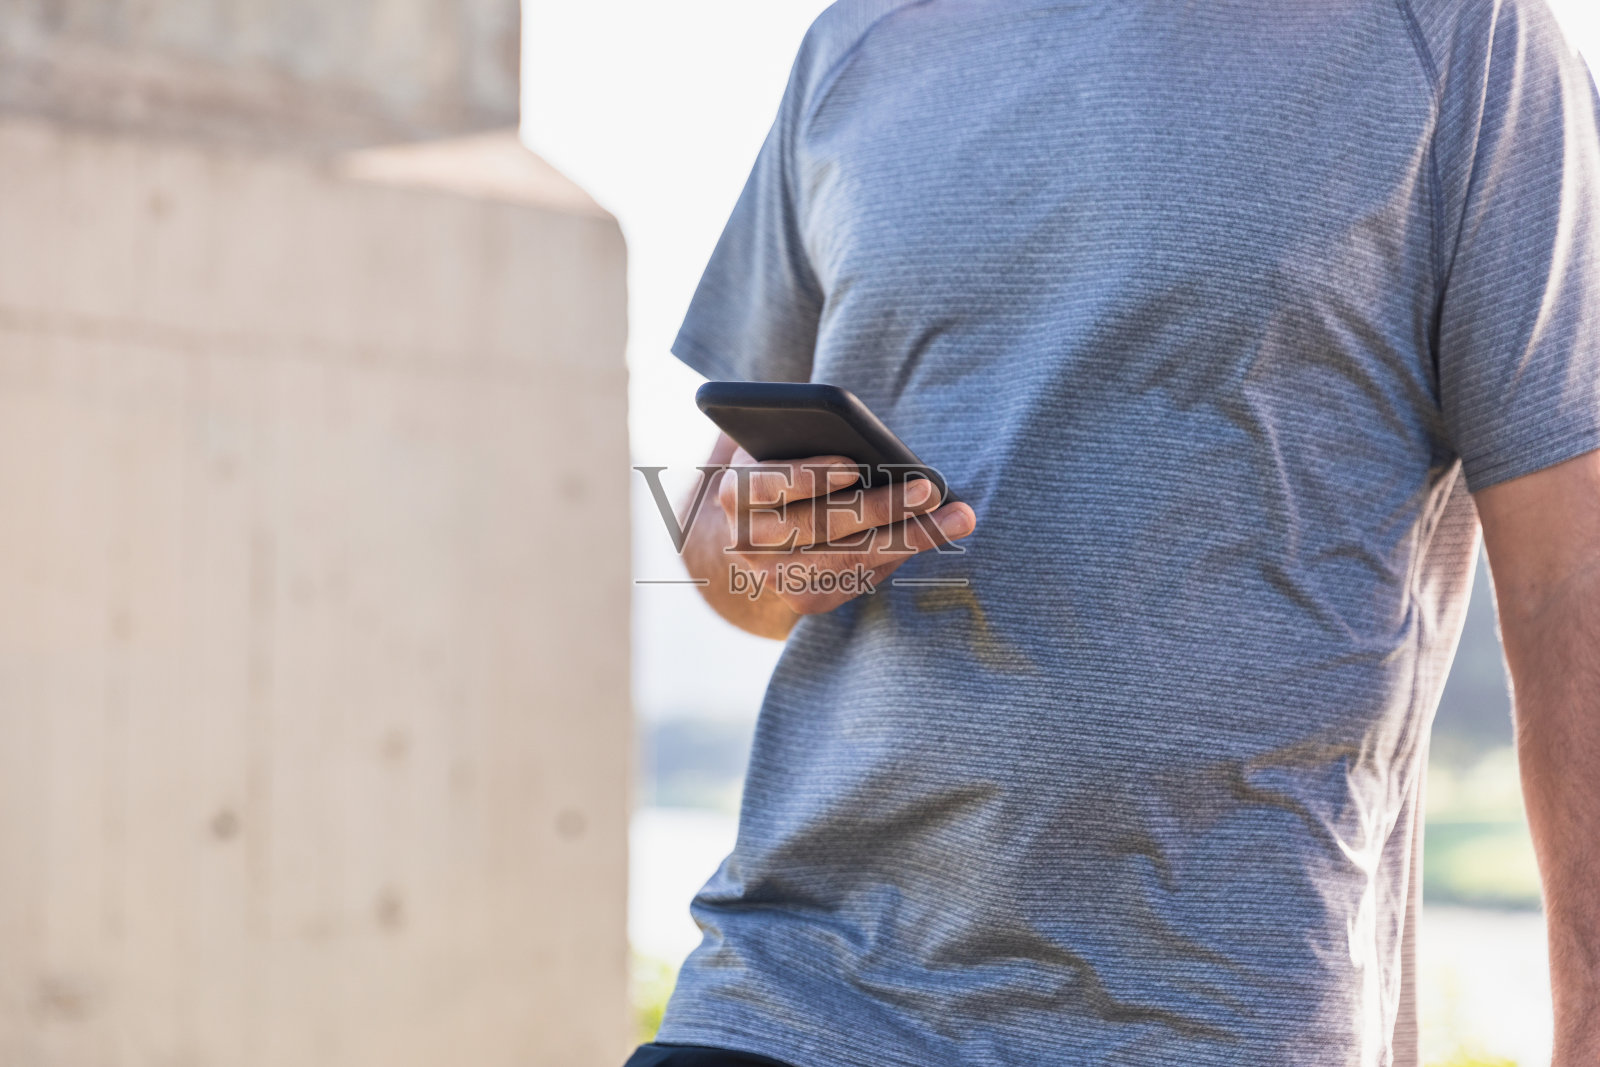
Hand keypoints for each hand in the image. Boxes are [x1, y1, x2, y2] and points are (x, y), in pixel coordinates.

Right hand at [714, 446, 975, 616]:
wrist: (752, 531)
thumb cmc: (780, 473)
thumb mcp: (780, 450)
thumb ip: (807, 443)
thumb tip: (874, 453)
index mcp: (735, 493)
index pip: (770, 484)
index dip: (808, 477)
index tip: (851, 465)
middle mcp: (747, 541)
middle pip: (821, 525)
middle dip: (881, 506)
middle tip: (930, 489)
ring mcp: (775, 577)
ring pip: (849, 558)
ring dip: (909, 537)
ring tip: (956, 517)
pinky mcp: (804, 600)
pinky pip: (858, 578)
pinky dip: (899, 556)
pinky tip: (935, 535)